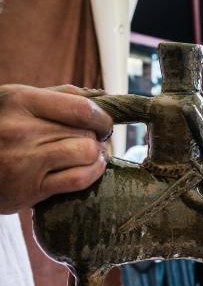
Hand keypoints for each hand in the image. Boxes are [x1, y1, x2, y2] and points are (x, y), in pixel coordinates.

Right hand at [0, 84, 112, 213]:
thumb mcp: (17, 101)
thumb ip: (58, 96)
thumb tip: (102, 96)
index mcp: (20, 101)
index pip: (80, 108)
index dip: (101, 117)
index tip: (103, 124)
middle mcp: (21, 130)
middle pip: (85, 132)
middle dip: (97, 137)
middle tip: (94, 141)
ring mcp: (24, 161)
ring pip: (86, 154)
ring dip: (97, 156)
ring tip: (93, 154)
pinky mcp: (29, 189)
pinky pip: (79, 179)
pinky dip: (93, 173)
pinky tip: (91, 168)